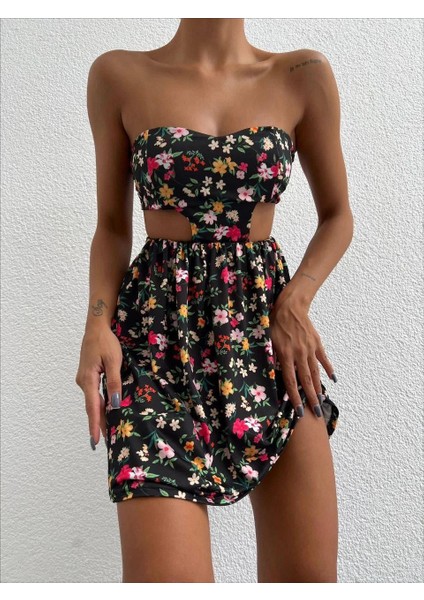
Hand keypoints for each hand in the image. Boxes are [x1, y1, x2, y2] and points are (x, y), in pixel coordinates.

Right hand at [75, 327, 122, 449]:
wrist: (96, 327)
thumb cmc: (106, 342)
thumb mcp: (114, 361)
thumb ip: (114, 383)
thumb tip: (114, 404)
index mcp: (88, 379)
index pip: (92, 407)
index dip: (94, 425)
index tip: (94, 441)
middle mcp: (83, 382)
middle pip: (91, 407)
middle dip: (97, 424)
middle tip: (102, 443)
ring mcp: (84, 379)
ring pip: (92, 401)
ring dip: (99, 415)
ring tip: (106, 432)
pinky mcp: (87, 376)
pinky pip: (93, 394)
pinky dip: (99, 405)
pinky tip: (105, 412)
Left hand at [269, 291, 334, 417]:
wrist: (290, 306)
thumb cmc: (274, 323)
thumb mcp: (267, 340)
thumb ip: (271, 357)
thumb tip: (272, 374)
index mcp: (285, 355)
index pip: (290, 381)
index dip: (295, 397)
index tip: (299, 411)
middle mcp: (299, 354)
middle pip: (305, 380)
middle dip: (311, 398)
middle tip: (316, 413)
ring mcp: (310, 349)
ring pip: (315, 372)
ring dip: (318, 387)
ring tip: (322, 400)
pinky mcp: (316, 343)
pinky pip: (323, 359)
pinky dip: (328, 369)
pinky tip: (332, 379)